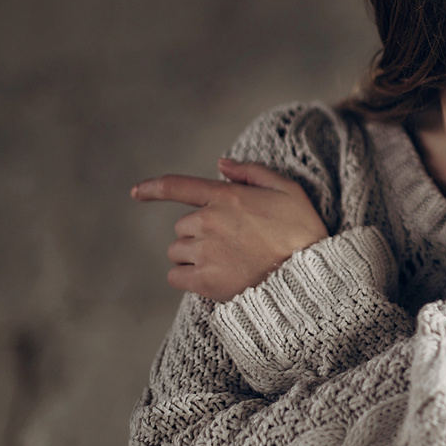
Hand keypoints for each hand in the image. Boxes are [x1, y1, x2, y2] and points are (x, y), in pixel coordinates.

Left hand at [131, 159, 328, 301]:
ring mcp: (205, 252)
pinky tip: (212, 278)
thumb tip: (220, 164)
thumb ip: (252, 172)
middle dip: (200, 233)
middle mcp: (209, 221)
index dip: (153, 187)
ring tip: (227, 263)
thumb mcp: (289, 190)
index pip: (178, 186)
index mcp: (226, 196)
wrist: (309, 277)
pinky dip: (187, 277)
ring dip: (193, 256)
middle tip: (232, 244)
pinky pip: (175, 276)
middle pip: (183, 226)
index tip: (136, 192)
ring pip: (177, 251)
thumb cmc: (303, 232)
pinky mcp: (204, 280)